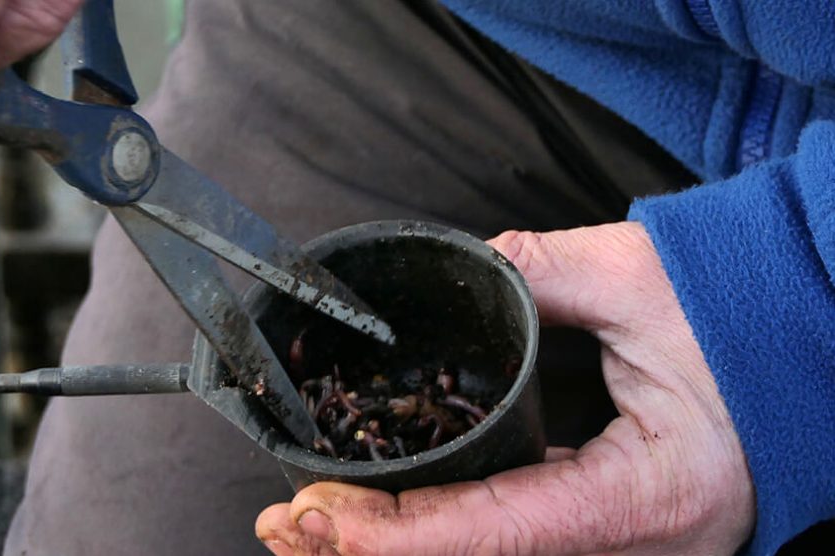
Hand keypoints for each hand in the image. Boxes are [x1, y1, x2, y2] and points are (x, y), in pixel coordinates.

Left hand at [256, 222, 755, 554]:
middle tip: (287, 526)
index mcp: (654, 495)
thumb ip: (536, 275)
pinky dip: (445, 535)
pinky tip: (390, 520)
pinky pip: (519, 541)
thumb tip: (466, 273)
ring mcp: (632, 546)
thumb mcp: (638, 282)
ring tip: (316, 529)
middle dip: (375, 551)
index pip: (503, 530)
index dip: (401, 533)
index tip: (321, 517)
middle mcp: (642, 545)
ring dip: (402, 546)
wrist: (821, 333)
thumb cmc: (751, 311)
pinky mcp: (619, 528)